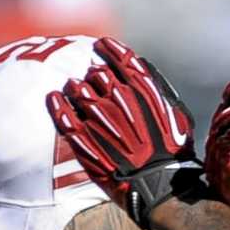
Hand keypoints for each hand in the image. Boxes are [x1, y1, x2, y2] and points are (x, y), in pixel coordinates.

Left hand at [46, 38, 199, 228]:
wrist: (158, 184)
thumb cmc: (172, 153)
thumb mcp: (176, 115)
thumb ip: (158, 92)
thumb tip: (144, 75)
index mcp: (143, 90)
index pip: (121, 58)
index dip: (108, 49)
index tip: (100, 45)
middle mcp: (119, 98)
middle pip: (97, 73)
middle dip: (92, 72)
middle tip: (90, 76)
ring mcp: (99, 118)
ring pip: (78, 89)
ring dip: (74, 86)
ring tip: (72, 87)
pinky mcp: (84, 139)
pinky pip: (63, 114)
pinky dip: (56, 104)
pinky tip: (53, 98)